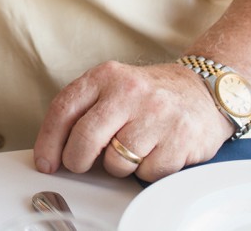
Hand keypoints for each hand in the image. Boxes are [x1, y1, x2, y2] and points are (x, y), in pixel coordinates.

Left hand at [32, 60, 232, 180]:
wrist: (204, 90)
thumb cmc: (151, 95)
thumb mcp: (114, 86)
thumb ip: (86, 110)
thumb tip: (55, 150)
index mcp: (106, 76)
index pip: (64, 110)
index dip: (49, 141)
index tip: (45, 161)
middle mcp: (129, 92)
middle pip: (85, 139)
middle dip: (77, 161)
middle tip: (81, 165)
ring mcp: (156, 115)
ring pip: (116, 162)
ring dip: (118, 166)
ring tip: (131, 149)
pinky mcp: (179, 139)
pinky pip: (146, 173)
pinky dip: (146, 171)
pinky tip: (154, 152)